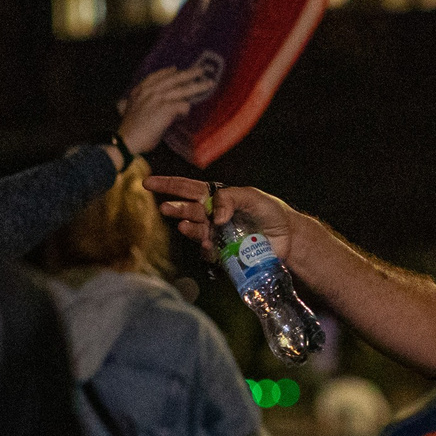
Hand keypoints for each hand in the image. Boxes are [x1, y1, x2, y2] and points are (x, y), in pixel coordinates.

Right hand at [116, 65, 216, 157]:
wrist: (127, 139)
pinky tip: (184, 115)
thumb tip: (145, 103)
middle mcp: (149, 91)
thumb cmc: (130, 130)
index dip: (166, 71)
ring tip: (209, 84)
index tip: (175, 68)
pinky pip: (183, 106)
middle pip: (173, 79)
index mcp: (139, 90)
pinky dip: (185, 111)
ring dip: (198, 86)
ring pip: (183, 89)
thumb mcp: (130, 110)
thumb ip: (139, 103)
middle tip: (201, 70)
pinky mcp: (166, 109)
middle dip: (188, 73)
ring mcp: (158, 99)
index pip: (156, 76)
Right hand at [148, 175, 306, 260]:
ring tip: (185, 226)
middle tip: (166, 208)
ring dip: (189, 228)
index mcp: (217, 197)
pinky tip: (207, 244)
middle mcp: (212, 216)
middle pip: (188, 210)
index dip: (168, 185)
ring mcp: (216, 235)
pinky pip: (208, 252)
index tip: (148, 183)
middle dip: (175, 208)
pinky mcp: (223, 253)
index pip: (188, 189)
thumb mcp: (253, 197)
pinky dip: (206, 248)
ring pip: (196, 231)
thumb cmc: (270, 212)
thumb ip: (231, 199)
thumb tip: (214, 216)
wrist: (287, 237)